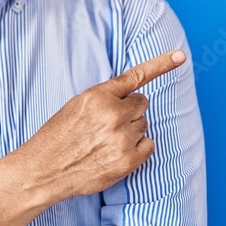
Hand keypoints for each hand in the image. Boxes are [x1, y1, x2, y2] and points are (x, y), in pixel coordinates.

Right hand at [20, 50, 184, 199]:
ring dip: (130, 130)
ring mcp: (122, 138)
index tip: (180, 55)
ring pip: (143, 124)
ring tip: (105, 140)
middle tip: (109, 122)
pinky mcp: (127, 161)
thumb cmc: (58, 136)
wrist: (45, 170)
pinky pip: (149, 144)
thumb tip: (134, 97)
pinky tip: (116, 152)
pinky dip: (138, 148)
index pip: (135, 76)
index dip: (161, 64)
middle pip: (142, 103)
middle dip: (130, 110)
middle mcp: (112, 114)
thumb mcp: (76, 105)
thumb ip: (105, 97)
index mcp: (97, 96)